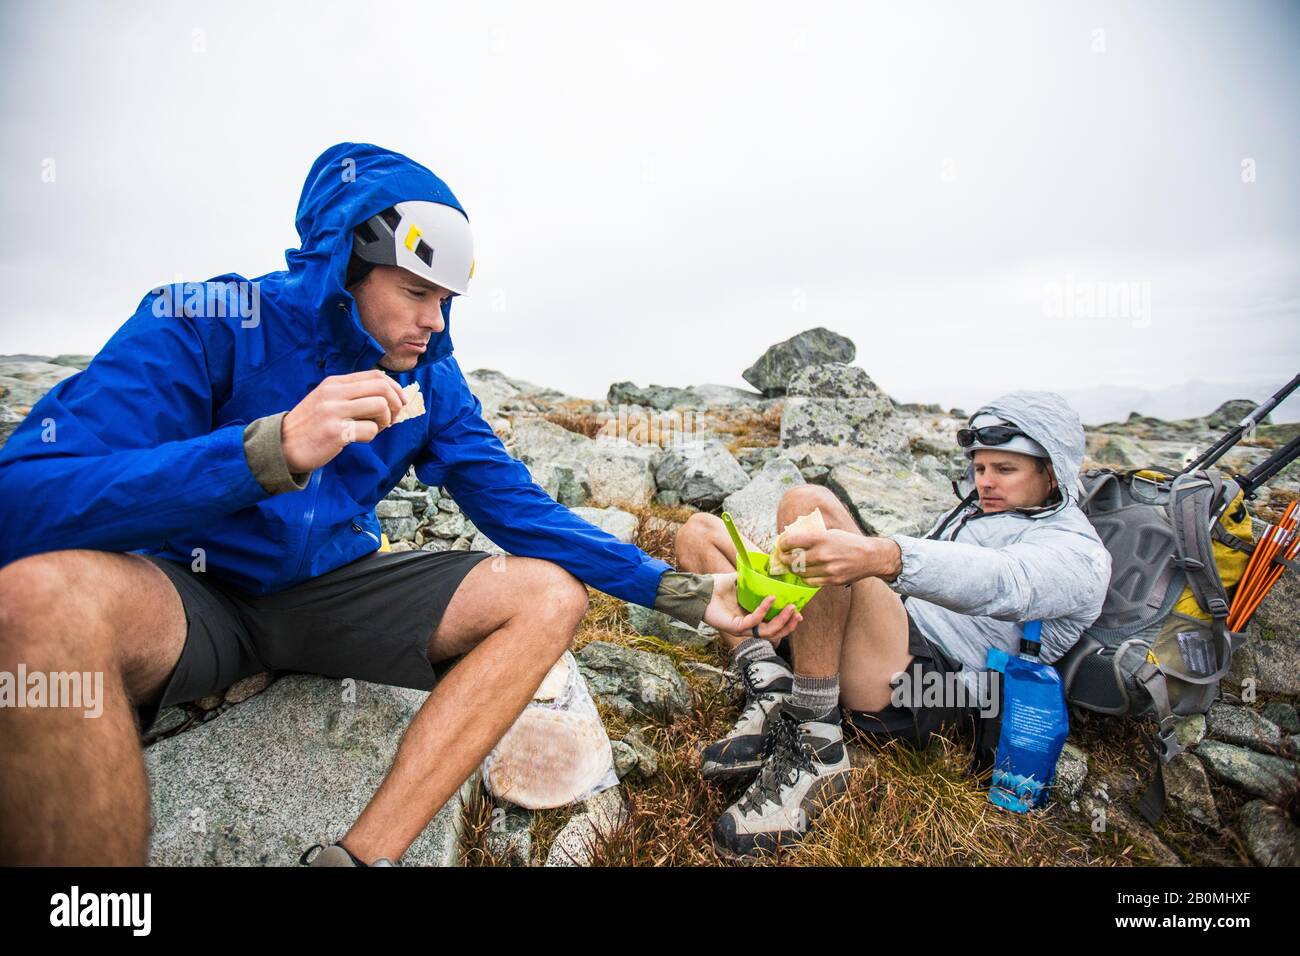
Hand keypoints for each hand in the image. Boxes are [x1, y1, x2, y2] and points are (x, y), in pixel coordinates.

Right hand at [281, 370, 406, 472]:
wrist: (282, 445)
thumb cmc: (310, 425)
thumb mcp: (327, 400)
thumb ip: (352, 395)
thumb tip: (388, 396)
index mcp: (335, 383)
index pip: (376, 375)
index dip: (395, 388)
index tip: (400, 401)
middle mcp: (335, 393)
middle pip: (382, 388)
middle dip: (395, 404)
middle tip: (392, 418)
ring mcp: (334, 411)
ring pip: (380, 406)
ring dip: (385, 421)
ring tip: (375, 429)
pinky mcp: (336, 432)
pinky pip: (369, 430)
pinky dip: (371, 436)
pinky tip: (360, 439)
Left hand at [702, 572, 802, 641]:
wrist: (701, 589)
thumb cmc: (718, 586)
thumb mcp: (742, 581)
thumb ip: (756, 579)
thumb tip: (772, 570)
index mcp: (752, 617)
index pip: (773, 625)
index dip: (787, 622)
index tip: (799, 612)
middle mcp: (748, 626)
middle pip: (773, 633)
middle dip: (788, 625)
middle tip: (799, 613)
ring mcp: (741, 628)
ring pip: (766, 632)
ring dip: (781, 621)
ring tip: (791, 608)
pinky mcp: (734, 627)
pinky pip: (753, 622)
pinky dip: (763, 611)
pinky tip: (771, 599)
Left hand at [774, 528, 901, 586]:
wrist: (870, 556)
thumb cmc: (848, 542)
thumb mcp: (830, 533)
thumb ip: (812, 536)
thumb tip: (792, 539)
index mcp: (821, 538)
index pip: (792, 541)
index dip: (783, 544)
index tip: (781, 545)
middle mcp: (823, 554)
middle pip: (793, 560)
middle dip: (784, 559)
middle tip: (783, 557)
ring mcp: (828, 569)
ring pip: (800, 573)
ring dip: (794, 569)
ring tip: (793, 565)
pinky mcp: (832, 580)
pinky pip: (811, 581)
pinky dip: (805, 577)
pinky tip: (806, 573)